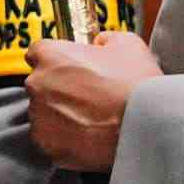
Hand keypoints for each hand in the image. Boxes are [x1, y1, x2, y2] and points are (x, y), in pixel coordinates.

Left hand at [28, 31, 161, 172]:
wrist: (146, 127)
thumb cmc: (136, 85)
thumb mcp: (127, 44)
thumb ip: (105, 38)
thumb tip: (101, 43)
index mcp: (50, 55)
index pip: (38, 53)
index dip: (57, 60)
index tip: (71, 68)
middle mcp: (37, 84)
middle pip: (41, 83)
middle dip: (59, 88)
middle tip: (88, 95)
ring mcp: (39, 116)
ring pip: (44, 113)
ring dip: (60, 114)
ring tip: (91, 117)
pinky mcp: (47, 144)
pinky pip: (49, 139)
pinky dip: (64, 138)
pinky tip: (88, 134)